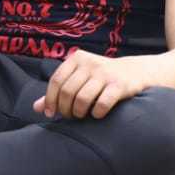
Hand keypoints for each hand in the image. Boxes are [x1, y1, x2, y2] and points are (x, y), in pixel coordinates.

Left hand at [32, 50, 154, 119]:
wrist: (137, 72)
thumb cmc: (102, 78)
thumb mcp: (80, 79)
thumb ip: (59, 91)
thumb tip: (37, 108)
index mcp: (77, 58)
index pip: (56, 81)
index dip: (50, 100)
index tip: (51, 113)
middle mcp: (90, 63)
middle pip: (67, 92)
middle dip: (65, 109)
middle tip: (70, 116)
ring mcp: (105, 73)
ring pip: (82, 99)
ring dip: (79, 113)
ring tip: (82, 116)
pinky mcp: (119, 85)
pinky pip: (102, 104)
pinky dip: (96, 114)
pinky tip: (98, 114)